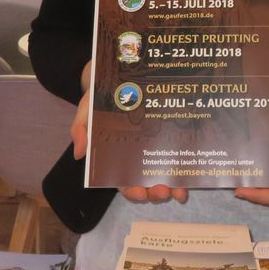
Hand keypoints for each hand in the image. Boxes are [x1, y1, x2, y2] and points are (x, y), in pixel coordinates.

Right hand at [71, 62, 187, 203]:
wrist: (116, 76)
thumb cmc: (99, 98)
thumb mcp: (86, 110)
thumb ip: (80, 129)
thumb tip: (79, 153)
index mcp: (115, 155)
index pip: (122, 179)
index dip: (130, 189)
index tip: (139, 193)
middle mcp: (135, 156)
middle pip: (144, 181)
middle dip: (153, 192)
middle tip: (162, 192)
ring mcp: (152, 148)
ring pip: (161, 174)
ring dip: (171, 187)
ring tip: (179, 192)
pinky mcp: (165, 136)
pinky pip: (173, 156)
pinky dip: (181, 169)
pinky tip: (189, 175)